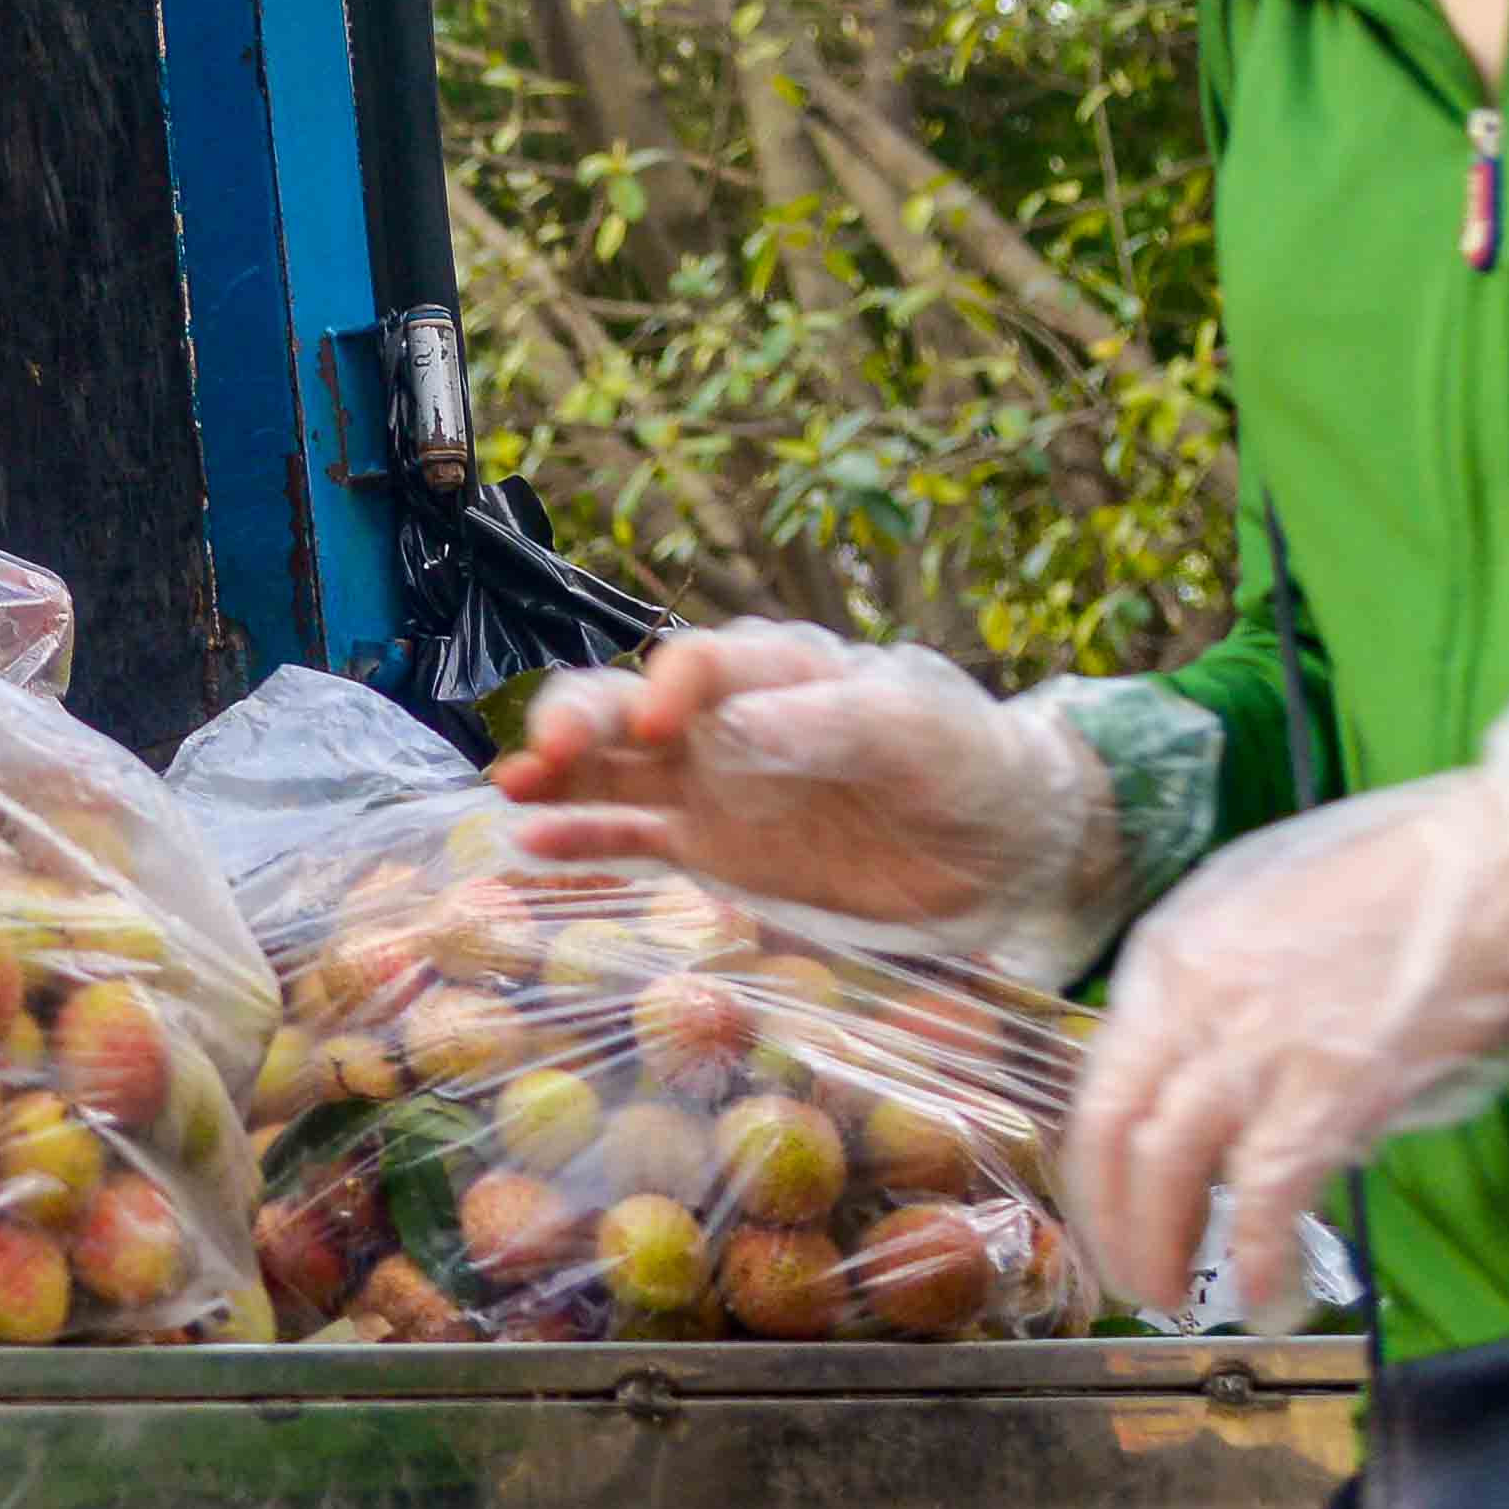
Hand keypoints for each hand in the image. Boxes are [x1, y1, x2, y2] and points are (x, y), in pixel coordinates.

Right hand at [487, 620, 1121, 962]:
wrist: (1000, 842)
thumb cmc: (964, 760)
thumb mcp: (916, 731)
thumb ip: (832, 723)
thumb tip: (742, 723)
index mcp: (776, 671)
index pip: (700, 662)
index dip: (670, 688)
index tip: (659, 725)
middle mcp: (723, 720)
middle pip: (629, 708)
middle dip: (578, 720)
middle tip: (543, 752)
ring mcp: (710, 785)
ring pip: (612, 770)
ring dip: (557, 773)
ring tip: (509, 789)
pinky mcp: (711, 846)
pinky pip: (632, 836)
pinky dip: (580, 838)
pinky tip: (530, 844)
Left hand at [1071, 681, 1508, 1330]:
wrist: (1507, 869)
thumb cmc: (1408, 882)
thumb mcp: (1270, 913)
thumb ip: (1226, 993)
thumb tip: (1227, 1078)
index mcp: (1173, 952)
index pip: (1097, 1078)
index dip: (1093, 1162)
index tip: (1107, 1207)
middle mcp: (1193, 998)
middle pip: (1113, 1133)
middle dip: (1109, 1220)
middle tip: (1130, 1275)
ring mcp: (1260, 1044)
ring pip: (1168, 1169)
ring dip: (1161, 1248)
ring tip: (1175, 1297)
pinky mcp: (1334, 1090)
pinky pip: (1268, 1196)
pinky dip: (1258, 1259)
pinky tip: (1265, 1300)